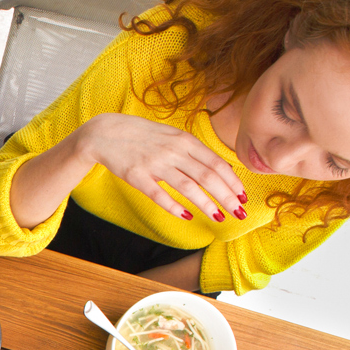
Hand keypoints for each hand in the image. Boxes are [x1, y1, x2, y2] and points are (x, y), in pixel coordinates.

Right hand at [74, 112, 246, 221]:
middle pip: (207, 176)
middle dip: (226, 196)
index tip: (243, 197)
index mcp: (185, 140)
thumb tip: (220, 169)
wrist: (106, 132)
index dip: (233, 181)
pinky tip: (186, 216)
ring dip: (206, 204)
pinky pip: (159, 194)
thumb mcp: (172, 136)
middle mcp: (174, 151)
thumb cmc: (142, 136)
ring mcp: (155, 163)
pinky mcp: (137, 176)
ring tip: (219, 217)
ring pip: (188, 187)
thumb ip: (194, 152)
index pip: (217, 163)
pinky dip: (174, 206)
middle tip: (238, 213)